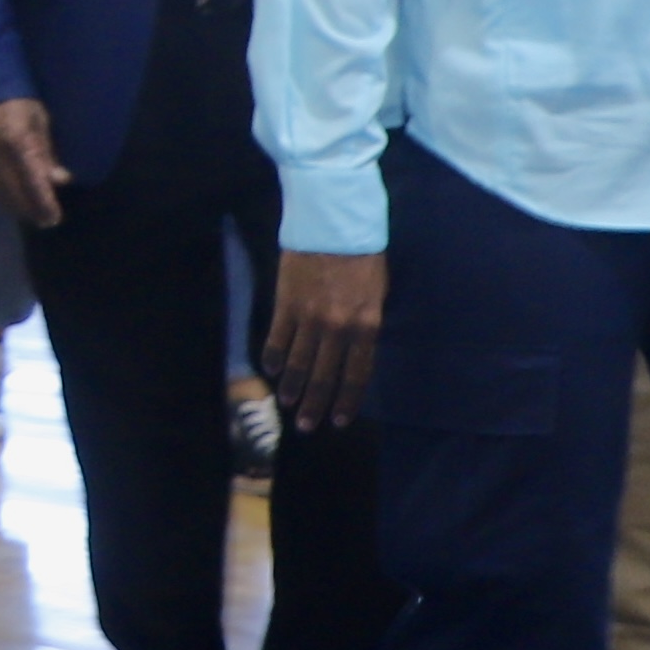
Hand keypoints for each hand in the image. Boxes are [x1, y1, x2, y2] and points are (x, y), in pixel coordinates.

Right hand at [0, 98, 71, 228]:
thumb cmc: (19, 98)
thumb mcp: (40, 119)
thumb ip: (47, 151)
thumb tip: (61, 180)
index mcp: (17, 140)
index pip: (33, 180)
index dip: (44, 202)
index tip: (55, 217)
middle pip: (14, 192)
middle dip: (31, 210)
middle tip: (47, 222)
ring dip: (14, 208)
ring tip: (30, 216)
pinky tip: (9, 204)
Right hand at [266, 249, 384, 432]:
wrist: (334, 224)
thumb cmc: (363, 256)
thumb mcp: (378, 293)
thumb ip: (367, 324)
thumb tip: (355, 350)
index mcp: (367, 325)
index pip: (356, 373)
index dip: (346, 399)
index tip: (339, 420)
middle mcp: (338, 328)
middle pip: (325, 375)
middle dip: (316, 403)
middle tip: (307, 425)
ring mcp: (309, 318)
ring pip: (298, 362)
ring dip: (292, 386)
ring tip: (287, 404)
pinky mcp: (286, 305)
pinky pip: (277, 339)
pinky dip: (273, 357)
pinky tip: (271, 371)